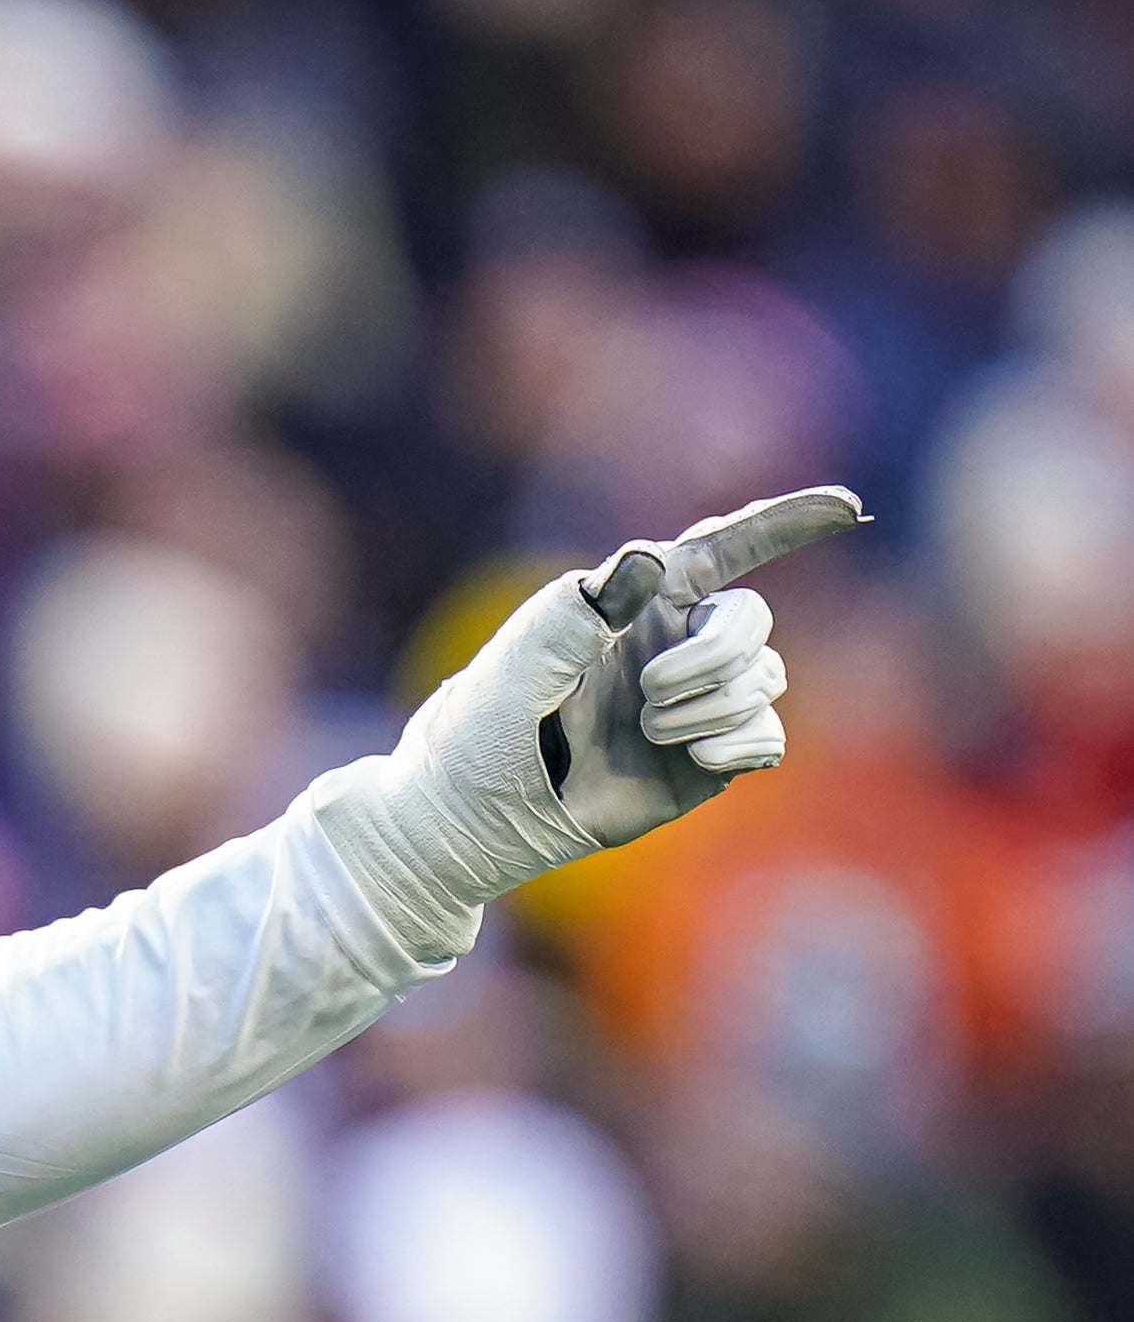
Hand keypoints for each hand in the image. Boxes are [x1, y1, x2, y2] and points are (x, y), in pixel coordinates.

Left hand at [323, 486, 860, 941]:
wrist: (476, 814)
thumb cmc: (482, 726)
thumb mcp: (518, 665)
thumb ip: (580, 612)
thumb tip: (648, 557)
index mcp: (634, 604)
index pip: (722, 547)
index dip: (785, 522)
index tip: (846, 507)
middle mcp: (676, 645)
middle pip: (755, 619)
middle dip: (717, 651)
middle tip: (650, 690)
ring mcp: (697, 702)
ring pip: (766, 680)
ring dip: (710, 706)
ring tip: (646, 728)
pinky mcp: (709, 758)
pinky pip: (767, 737)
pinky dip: (737, 744)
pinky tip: (690, 756)